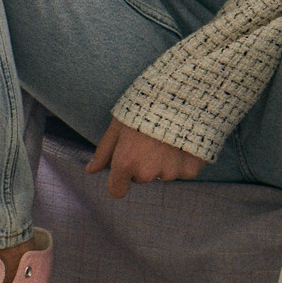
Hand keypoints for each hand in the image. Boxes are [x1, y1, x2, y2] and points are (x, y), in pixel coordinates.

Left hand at [84, 117, 205, 198]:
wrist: (181, 92)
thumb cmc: (143, 106)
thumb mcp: (118, 125)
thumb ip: (104, 151)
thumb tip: (90, 170)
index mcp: (125, 162)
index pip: (117, 190)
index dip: (119, 178)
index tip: (124, 166)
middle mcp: (147, 172)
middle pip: (141, 177)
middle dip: (143, 162)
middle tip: (149, 137)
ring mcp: (171, 172)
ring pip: (163, 173)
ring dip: (164, 160)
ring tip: (168, 134)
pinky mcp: (191, 169)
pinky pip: (184, 171)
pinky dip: (184, 159)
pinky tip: (184, 139)